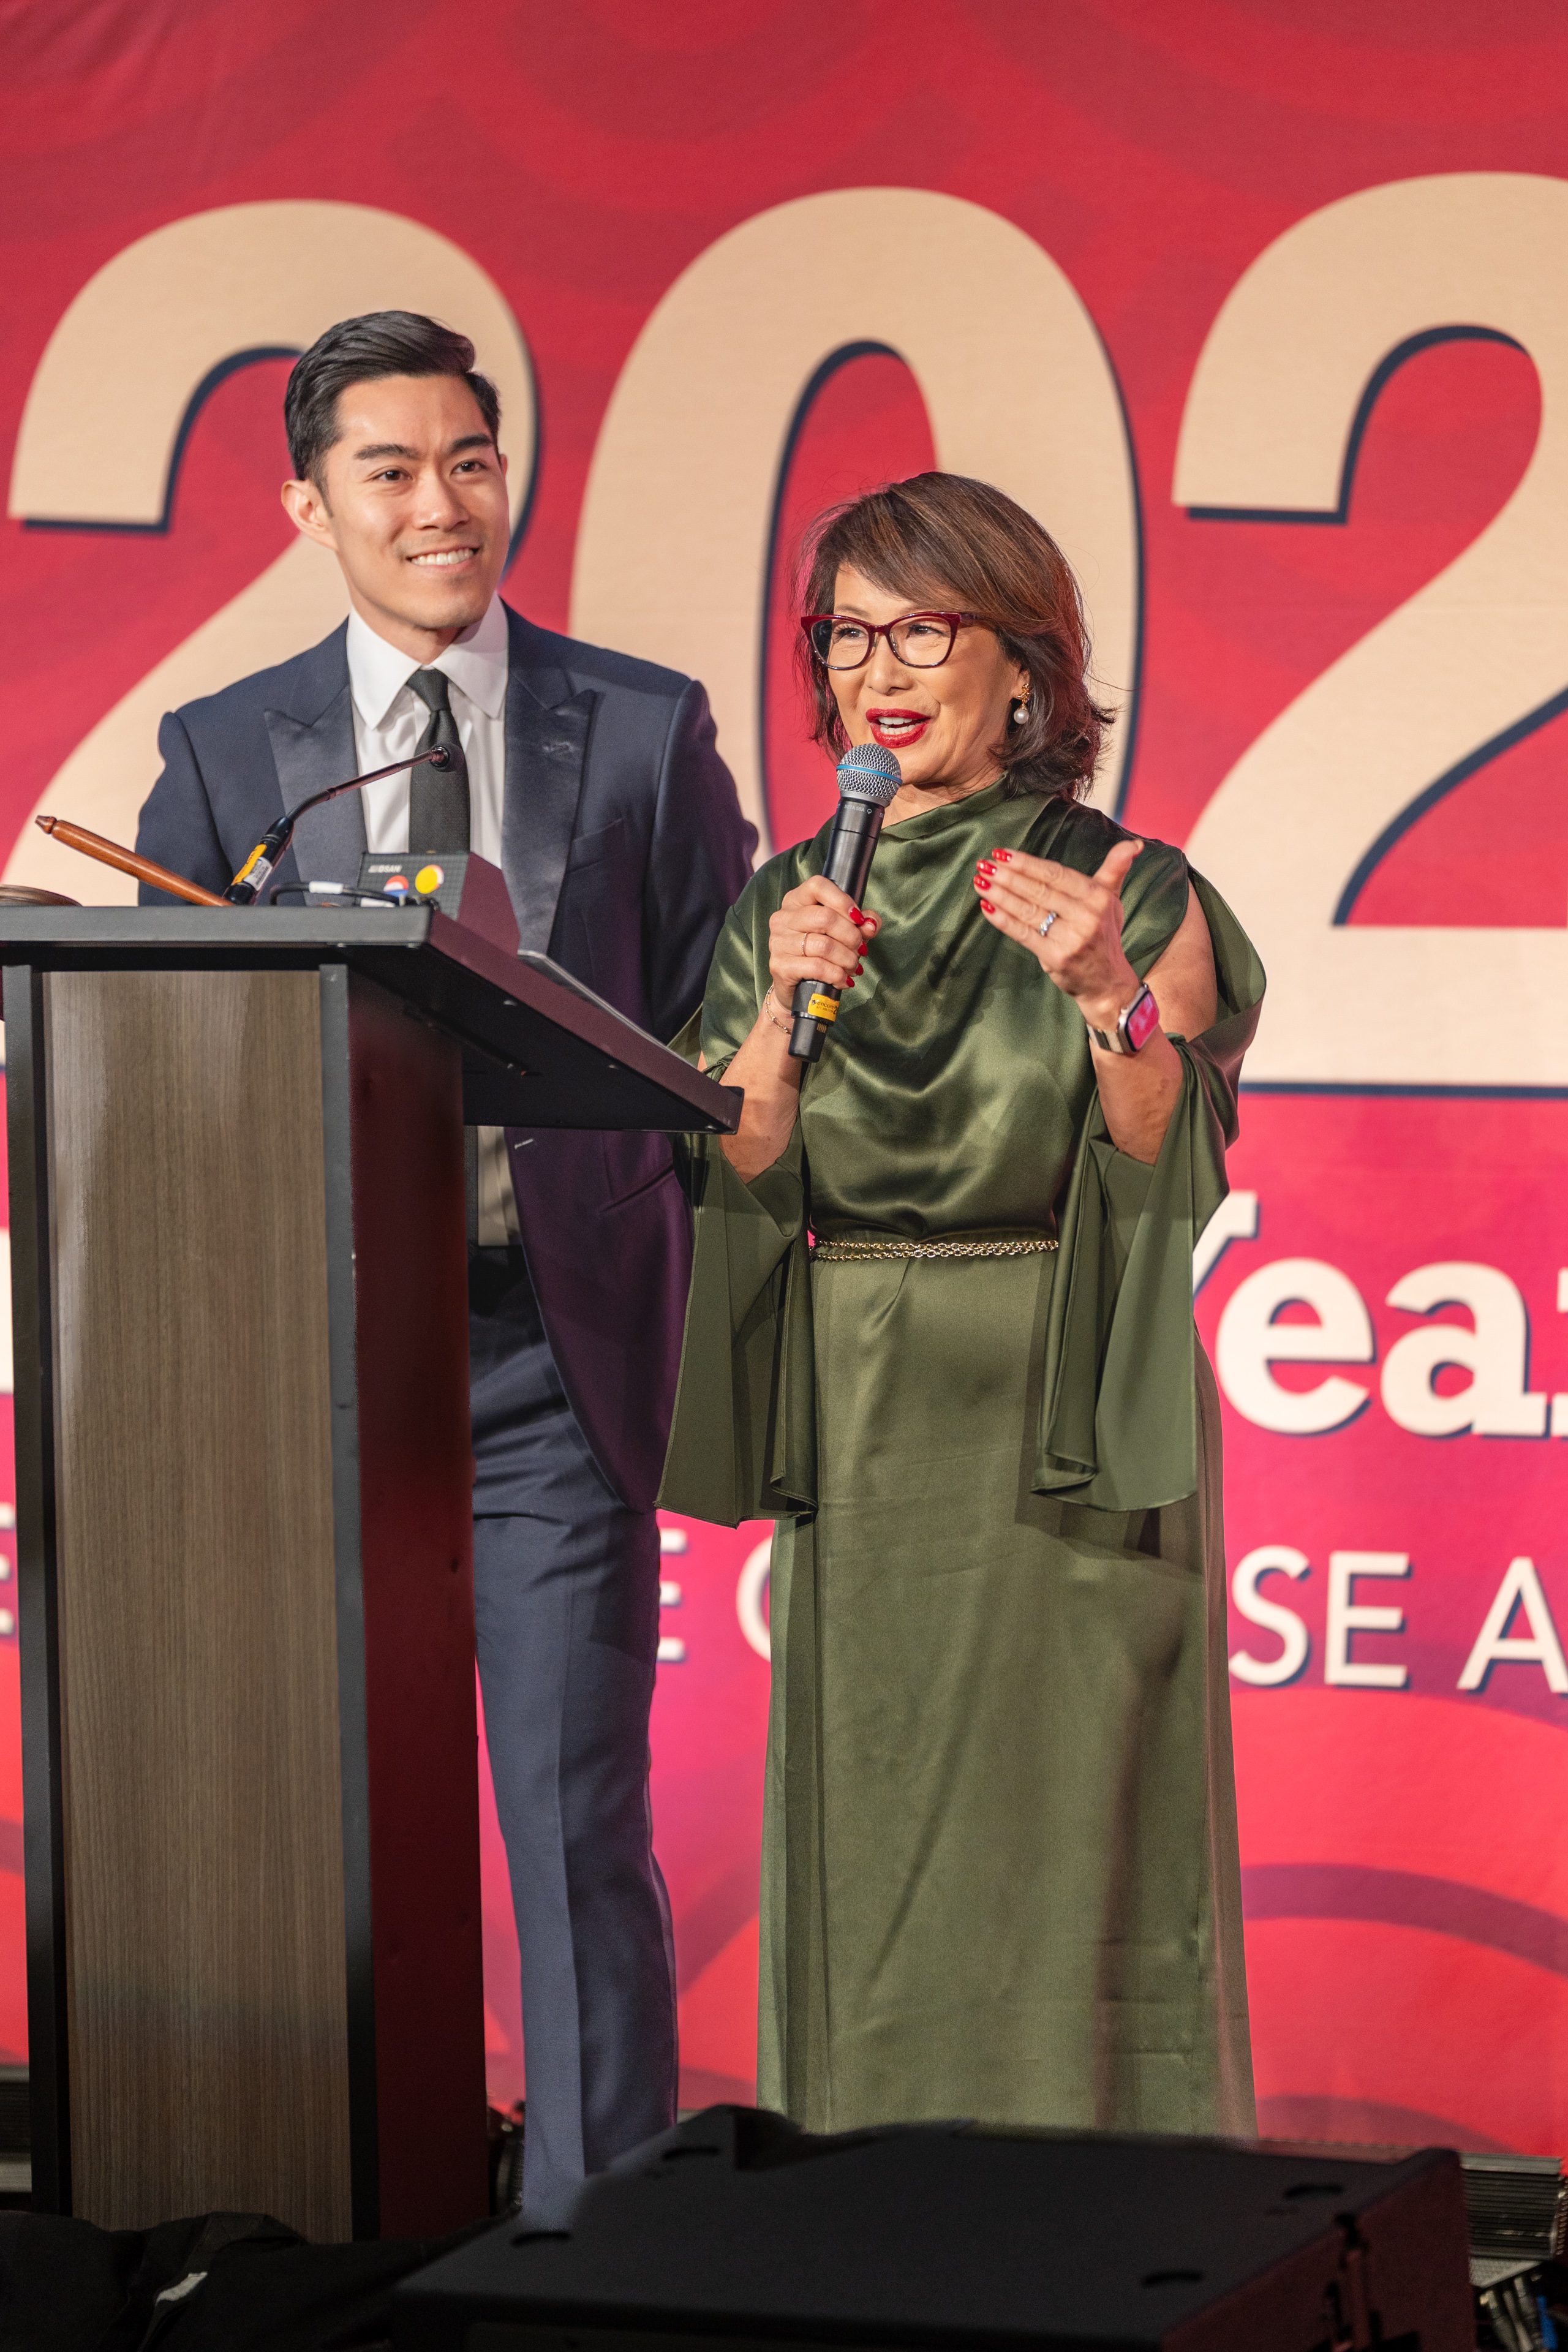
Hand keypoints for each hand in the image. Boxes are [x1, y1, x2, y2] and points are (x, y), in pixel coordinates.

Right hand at [767, 875, 881, 1014]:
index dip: (843, 901)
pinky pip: (817, 967)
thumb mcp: (842, 932)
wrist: (795, 986)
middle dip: (851, 936)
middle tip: (860, 950)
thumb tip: (871, 924)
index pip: (818, 886)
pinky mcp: (780, 966)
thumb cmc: (819, 953)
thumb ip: (860, 924)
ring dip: (847, 959)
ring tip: (853, 966)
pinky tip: (843, 979)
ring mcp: (778, 942)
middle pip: (825, 918)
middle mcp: (783, 918)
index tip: (859, 919)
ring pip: (824, 945)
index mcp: (796, 901)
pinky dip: (837, 975)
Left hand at [974, 837, 1143, 1029]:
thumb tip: (1133, 845)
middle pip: (1039, 891)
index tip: (1002, 853)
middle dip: (1008, 876)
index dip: (1027, 863)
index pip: (1055, 874)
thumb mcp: (1112, 900)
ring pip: (1029, 911)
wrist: (1107, 982)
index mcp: (1098, 897)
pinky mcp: (1056, 957)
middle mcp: (1087, 916)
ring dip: (1000, 895)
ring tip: (981, 881)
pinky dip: (1003, 920)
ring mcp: (1072, 938)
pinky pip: (1024, 933)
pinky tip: (987, 906)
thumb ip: (1115, 870)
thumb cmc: (1104, 934)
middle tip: (984, 864)